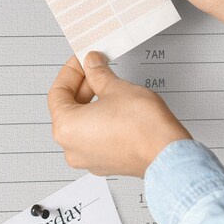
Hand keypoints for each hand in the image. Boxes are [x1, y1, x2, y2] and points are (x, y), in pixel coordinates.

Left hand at [47, 52, 191, 176]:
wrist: (165, 152)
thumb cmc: (142, 126)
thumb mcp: (116, 87)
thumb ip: (98, 74)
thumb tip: (92, 65)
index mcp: (66, 128)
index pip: (58, 92)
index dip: (71, 71)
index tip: (82, 61)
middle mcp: (71, 147)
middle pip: (67, 109)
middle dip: (82, 86)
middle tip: (96, 69)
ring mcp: (88, 159)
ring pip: (81, 125)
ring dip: (91, 103)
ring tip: (108, 87)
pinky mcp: (104, 163)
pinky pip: (94, 138)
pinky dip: (100, 121)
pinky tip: (115, 107)